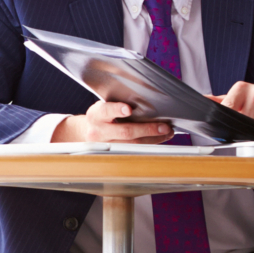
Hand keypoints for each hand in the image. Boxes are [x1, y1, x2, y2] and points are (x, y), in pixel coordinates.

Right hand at [54, 98, 174, 143]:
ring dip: (153, 138)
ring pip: (132, 144)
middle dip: (147, 129)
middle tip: (164, 126)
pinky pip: (134, 149)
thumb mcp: (103, 106)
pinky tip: (159, 138)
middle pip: (125, 132)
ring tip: (167, 132)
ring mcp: (106, 145)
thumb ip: (116, 104)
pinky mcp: (113, 153)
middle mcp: (99, 131)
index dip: (117, 110)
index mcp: (96, 115)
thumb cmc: (100, 116)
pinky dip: (149, 143)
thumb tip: (143, 99)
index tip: (129, 109)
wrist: (86, 133)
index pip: (106, 111)